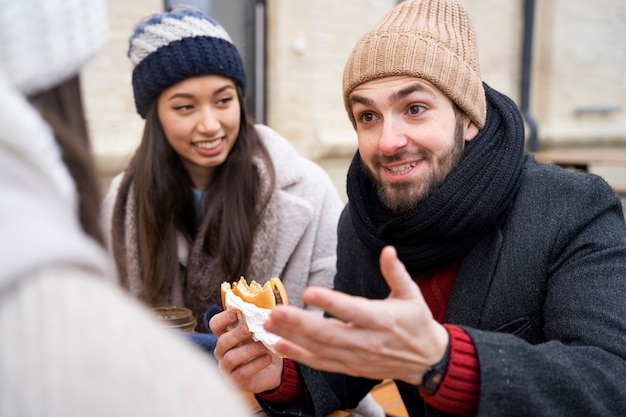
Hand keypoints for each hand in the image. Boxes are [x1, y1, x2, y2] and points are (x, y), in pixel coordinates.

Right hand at [209, 309, 282, 392]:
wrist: (272, 371)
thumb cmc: (263, 347)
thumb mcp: (260, 332)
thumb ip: (258, 321)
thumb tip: (266, 309)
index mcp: (225, 335)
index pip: (215, 325)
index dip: (222, 318)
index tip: (235, 314)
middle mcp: (222, 351)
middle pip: (222, 341)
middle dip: (236, 334)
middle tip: (251, 329)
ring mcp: (226, 367)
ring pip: (231, 358)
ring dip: (248, 350)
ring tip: (263, 346)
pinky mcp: (235, 381)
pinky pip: (242, 373)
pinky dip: (256, 364)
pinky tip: (267, 358)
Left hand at [264, 245, 448, 384]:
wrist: (427, 361)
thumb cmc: (417, 323)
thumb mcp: (411, 294)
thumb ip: (396, 272)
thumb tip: (388, 250)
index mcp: (382, 319)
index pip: (352, 310)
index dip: (330, 302)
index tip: (308, 292)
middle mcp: (367, 341)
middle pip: (328, 333)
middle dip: (299, 323)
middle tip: (275, 311)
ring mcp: (357, 358)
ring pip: (320, 349)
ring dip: (292, 338)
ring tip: (270, 325)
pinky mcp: (351, 368)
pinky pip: (322, 364)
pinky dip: (300, 357)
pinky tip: (280, 346)